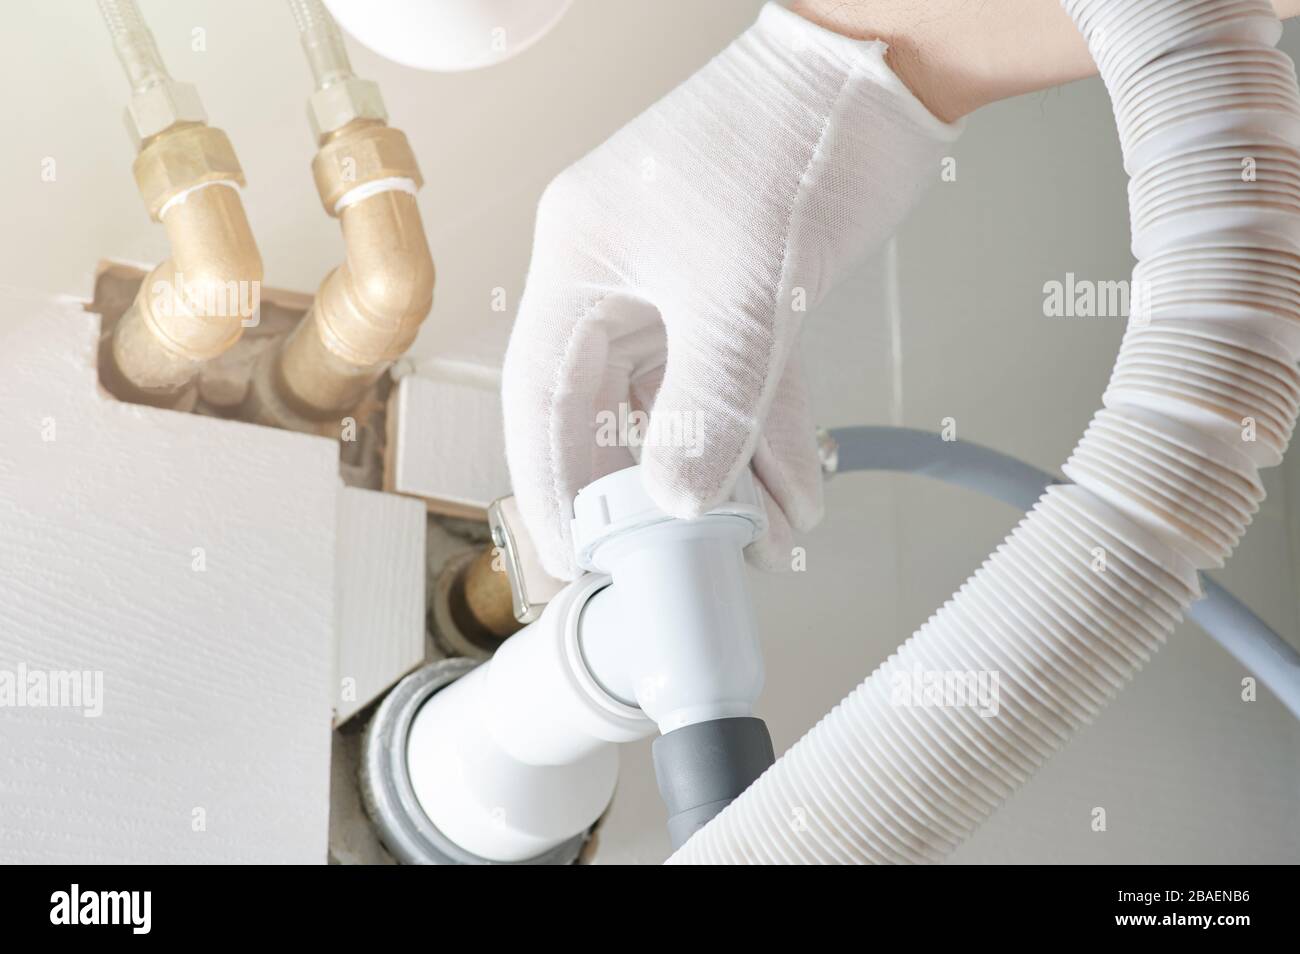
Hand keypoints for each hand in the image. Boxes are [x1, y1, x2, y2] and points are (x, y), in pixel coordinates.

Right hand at [502, 2, 959, 579]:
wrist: (879, 77)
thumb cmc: (789, 138)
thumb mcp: (740, 294)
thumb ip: (707, 406)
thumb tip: (676, 497)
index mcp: (580, 261)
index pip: (541, 395)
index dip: (549, 481)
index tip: (569, 550)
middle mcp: (618, 276)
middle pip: (610, 408)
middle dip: (646, 488)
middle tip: (666, 556)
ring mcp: (680, 285)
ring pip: (682, 403)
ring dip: (720, 472)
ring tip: (753, 536)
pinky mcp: (740, 292)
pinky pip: (737, 382)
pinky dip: (764, 436)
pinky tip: (791, 491)